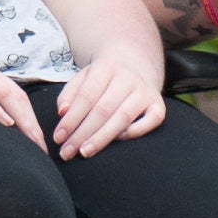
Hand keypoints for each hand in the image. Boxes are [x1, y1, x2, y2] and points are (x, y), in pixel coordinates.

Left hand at [53, 48, 167, 160]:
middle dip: (83, 133)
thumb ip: (69, 95)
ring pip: (123, 118)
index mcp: (106, 67)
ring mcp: (145, 90)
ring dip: (102, 138)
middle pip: (103, 110)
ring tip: (84, 152)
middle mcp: (128, 77)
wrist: (133, 65)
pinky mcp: (159, 103)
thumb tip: (62, 114)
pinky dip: (134, 133)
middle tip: (67, 152)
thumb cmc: (102, 79)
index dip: (71, 119)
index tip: (58, 138)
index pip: (86, 96)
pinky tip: (117, 141)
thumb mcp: (82, 78)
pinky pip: (151, 121)